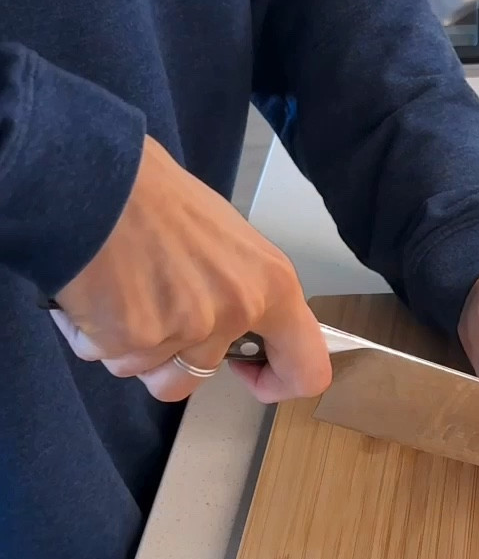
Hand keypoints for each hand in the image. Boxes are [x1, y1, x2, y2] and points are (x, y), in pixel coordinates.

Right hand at [52, 136, 331, 404]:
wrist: (96, 177)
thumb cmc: (155, 195)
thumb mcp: (227, 236)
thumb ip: (240, 288)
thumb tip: (240, 326)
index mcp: (270, 285)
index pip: (307, 370)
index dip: (278, 381)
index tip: (248, 370)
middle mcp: (233, 313)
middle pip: (197, 378)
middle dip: (170, 356)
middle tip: (151, 308)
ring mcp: (183, 331)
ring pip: (147, 372)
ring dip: (129, 346)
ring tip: (119, 292)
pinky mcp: (131, 340)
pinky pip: (106, 356)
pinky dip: (92, 333)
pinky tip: (93, 291)